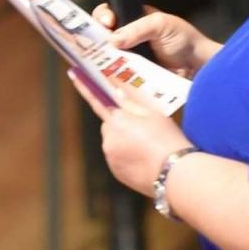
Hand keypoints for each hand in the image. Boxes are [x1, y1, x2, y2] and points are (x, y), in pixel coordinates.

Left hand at [70, 69, 194, 195]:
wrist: (174, 174)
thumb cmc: (167, 140)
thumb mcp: (154, 114)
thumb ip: (131, 101)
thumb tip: (116, 91)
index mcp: (117, 120)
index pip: (96, 99)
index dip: (85, 86)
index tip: (73, 75)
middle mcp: (108, 138)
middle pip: (109, 124)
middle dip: (120, 123)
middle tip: (143, 127)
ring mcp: (110, 157)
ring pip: (114, 142)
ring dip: (124, 140)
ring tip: (147, 146)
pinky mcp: (115, 172)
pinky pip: (118, 158)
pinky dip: (126, 156)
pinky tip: (144, 158)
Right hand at [91, 4, 218, 77]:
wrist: (198, 65)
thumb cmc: (182, 39)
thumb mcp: (160, 25)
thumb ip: (137, 29)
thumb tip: (113, 40)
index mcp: (133, 18)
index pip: (109, 14)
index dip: (103, 17)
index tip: (107, 23)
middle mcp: (127, 37)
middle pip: (103, 35)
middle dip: (97, 38)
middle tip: (100, 43)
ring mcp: (128, 57)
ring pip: (107, 56)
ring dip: (102, 57)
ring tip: (100, 60)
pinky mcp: (131, 75)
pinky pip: (116, 73)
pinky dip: (111, 73)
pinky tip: (107, 73)